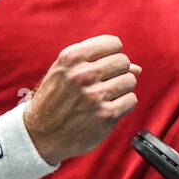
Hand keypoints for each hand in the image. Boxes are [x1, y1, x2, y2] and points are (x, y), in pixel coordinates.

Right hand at [23, 34, 141, 165]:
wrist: (40, 134)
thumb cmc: (56, 99)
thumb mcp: (65, 72)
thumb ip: (97, 63)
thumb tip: (138, 67)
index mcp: (72, 58)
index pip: (113, 44)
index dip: (113, 54)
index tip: (105, 64)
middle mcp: (82, 75)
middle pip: (123, 61)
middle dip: (119, 71)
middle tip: (106, 82)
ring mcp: (95, 96)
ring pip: (130, 80)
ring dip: (122, 88)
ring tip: (107, 95)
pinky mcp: (106, 115)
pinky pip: (131, 100)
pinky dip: (124, 104)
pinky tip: (109, 107)